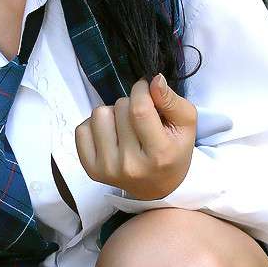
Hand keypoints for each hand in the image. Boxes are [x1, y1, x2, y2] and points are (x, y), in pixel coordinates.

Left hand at [75, 74, 195, 200]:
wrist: (158, 187)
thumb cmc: (173, 150)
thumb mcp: (185, 125)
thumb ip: (171, 100)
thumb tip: (153, 79)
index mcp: (159, 154)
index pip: (140, 109)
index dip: (140, 90)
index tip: (144, 89)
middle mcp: (130, 164)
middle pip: (119, 108)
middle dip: (129, 104)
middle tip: (139, 119)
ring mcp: (107, 168)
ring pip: (99, 114)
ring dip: (112, 114)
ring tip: (124, 127)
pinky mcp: (91, 169)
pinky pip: (82, 129)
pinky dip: (95, 126)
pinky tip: (110, 135)